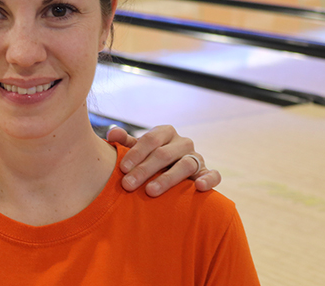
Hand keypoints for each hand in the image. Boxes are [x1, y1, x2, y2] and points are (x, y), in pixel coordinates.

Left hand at [106, 125, 220, 196]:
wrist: (171, 170)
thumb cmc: (149, 158)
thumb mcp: (137, 149)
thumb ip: (124, 141)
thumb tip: (112, 133)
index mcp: (165, 132)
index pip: (150, 140)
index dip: (136, 154)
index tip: (122, 169)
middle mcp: (182, 142)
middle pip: (164, 154)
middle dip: (144, 170)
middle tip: (128, 185)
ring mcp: (196, 157)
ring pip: (185, 165)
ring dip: (167, 179)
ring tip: (151, 191)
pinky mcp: (207, 172)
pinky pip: (213, 174)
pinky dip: (208, 179)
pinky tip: (199, 187)